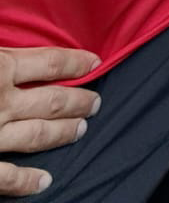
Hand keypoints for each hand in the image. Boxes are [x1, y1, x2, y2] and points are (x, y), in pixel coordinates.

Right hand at [0, 45, 100, 197]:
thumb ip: (1, 52)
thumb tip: (13, 48)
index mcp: (0, 67)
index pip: (50, 64)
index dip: (76, 63)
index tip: (96, 62)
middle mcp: (2, 102)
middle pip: (52, 101)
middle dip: (78, 101)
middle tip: (97, 103)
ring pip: (37, 135)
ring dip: (62, 133)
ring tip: (82, 130)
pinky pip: (6, 177)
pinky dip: (26, 182)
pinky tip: (45, 182)